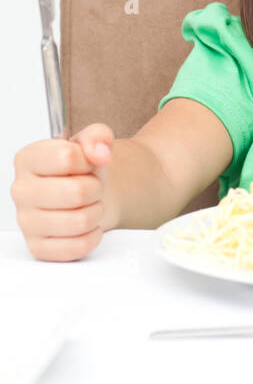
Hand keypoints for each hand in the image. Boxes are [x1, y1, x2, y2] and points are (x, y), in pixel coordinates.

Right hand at [11, 123, 113, 261]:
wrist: (85, 197)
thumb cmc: (82, 171)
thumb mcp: (92, 144)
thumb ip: (98, 136)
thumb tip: (100, 151)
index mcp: (27, 159)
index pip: (67, 157)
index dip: (89, 161)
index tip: (87, 164)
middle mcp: (21, 190)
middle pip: (77, 192)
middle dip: (95, 189)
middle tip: (91, 187)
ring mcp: (26, 221)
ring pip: (80, 221)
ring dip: (96, 212)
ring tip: (89, 205)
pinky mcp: (38, 247)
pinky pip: (77, 246)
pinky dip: (92, 236)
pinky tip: (86, 226)